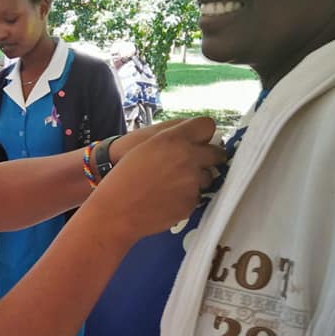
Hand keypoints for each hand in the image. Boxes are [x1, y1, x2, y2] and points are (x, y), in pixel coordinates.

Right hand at [90, 116, 224, 240]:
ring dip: (198, 178)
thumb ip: (171, 136)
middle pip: (217, 152)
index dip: (202, 133)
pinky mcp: (191, 202)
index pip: (206, 125)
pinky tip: (169, 197)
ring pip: (209, 176)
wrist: (117, 210)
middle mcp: (188, 158)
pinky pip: (197, 195)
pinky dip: (187, 196)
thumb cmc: (124, 176)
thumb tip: (191, 134)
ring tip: (174, 183)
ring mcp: (192, 182)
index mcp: (173, 140)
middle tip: (195, 162)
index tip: (200, 140)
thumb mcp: (144, 145)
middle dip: (209, 156)